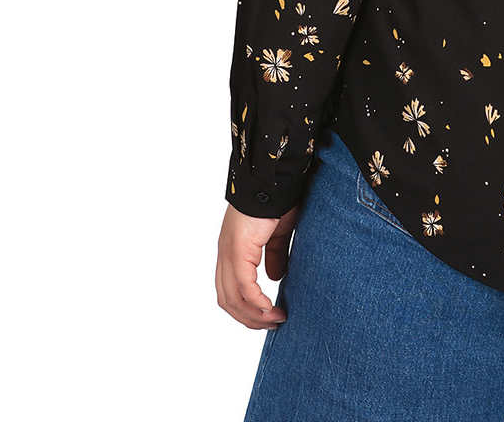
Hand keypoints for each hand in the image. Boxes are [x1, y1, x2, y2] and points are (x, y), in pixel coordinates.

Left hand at [215, 203, 297, 328]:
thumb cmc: (278, 199)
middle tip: (272, 325)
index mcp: (233, 249)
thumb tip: (276, 278)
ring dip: (253, 315)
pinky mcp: (238, 250)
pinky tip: (270, 309)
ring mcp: (229, 253)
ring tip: (274, 320)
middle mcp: (225, 254)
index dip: (246, 308)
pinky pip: (243, 287)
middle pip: (227, 300)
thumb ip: (274, 256)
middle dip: (249, 318)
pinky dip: (256, 303)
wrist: (275, 179)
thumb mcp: (277, 234)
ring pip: (232, 298)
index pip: (230, 289)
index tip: (267, 316)